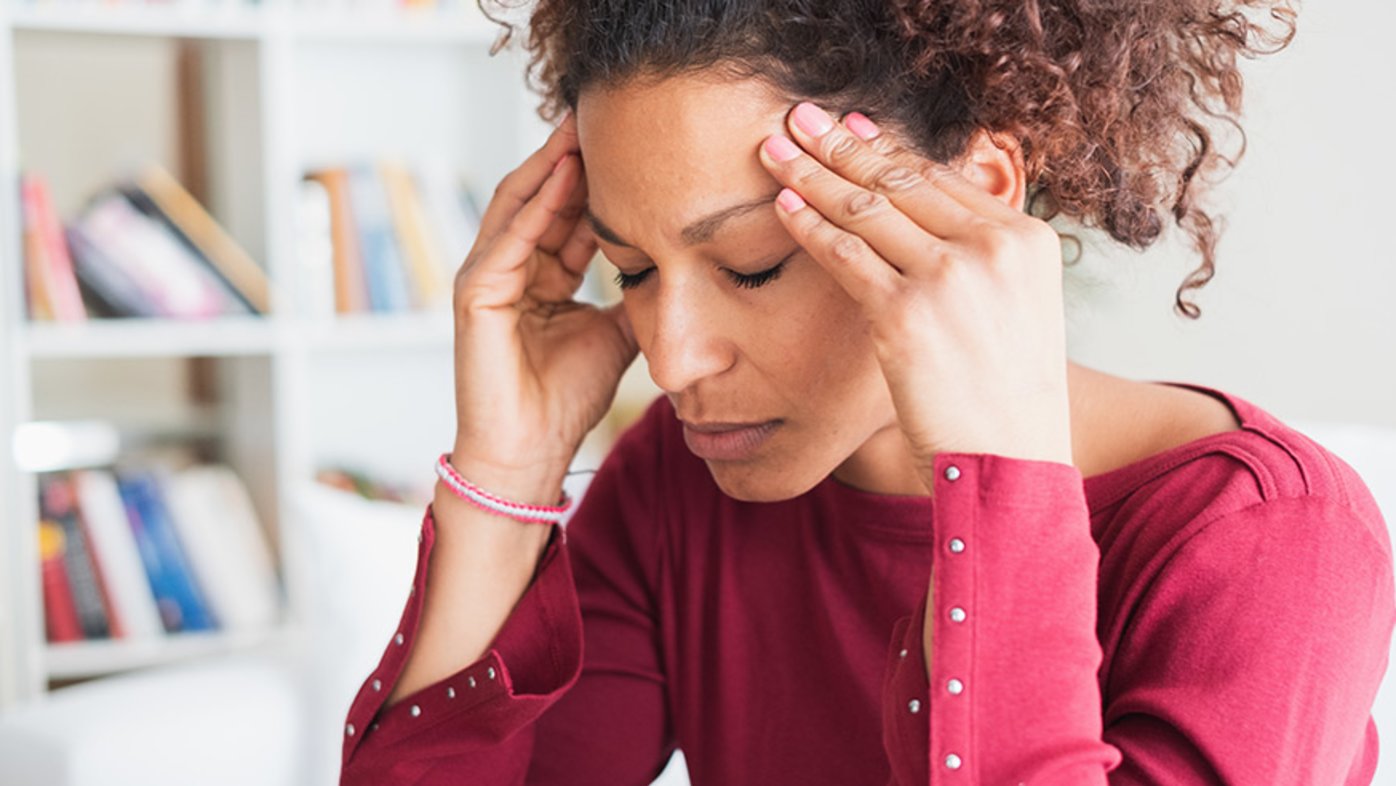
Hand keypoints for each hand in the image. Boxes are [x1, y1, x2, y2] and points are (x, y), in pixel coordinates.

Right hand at [450, 111, 638, 500]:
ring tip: (581, 129)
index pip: (567, 213)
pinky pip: (509, 239)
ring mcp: (487, 279)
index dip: (598, 180)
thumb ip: (634, 295)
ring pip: (520, 206)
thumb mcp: (617, 332)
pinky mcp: (475, 295)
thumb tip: (673, 264)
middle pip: (540, 197)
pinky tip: (562, 174)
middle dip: (570, 156)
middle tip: (605, 115)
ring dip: (550, 166)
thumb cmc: (566, 399)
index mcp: (541, 277)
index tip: (633, 146)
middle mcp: (510, 269)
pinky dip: (535, 206)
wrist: (531, 452)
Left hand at [756, 102, 1073, 484]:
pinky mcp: (906, 312)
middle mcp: (992, 246)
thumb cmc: (1007, 399)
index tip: (850, 127)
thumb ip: (984, 262)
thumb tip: (933, 226)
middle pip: (900, 180)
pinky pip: (844, 253)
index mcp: (1027, 240)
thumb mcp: (1018, 313)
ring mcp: (949, 276)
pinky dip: (808, 226)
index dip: (887, 148)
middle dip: (840, 145)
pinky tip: (782, 206)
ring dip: (812, 173)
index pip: (941, 177)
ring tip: (775, 150)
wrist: (1010, 464)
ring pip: (865, 208)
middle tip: (799, 119)